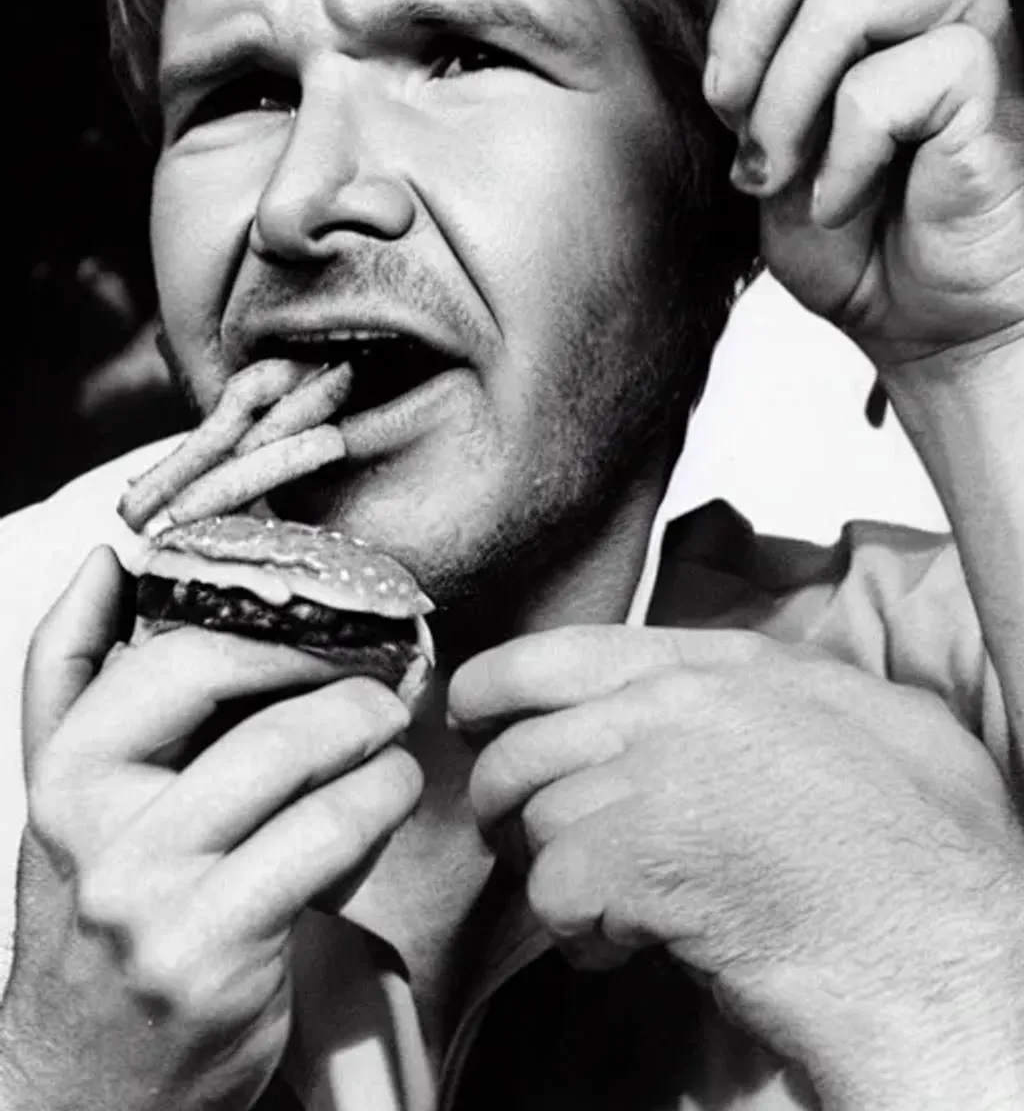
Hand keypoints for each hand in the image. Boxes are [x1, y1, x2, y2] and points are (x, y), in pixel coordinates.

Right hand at [0, 548, 421, 1110]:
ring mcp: (154, 897)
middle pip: (225, 683)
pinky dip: (378, 798)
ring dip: (367, 727)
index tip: (318, 613)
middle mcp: (98, 831)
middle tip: (378, 665)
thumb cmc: (96, 918)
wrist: (84, 1086)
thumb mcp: (65, 797)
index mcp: (65, 775)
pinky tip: (388, 793)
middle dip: (323, 661)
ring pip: (288, 754)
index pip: (161, 652)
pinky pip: (327, 836)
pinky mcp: (217, 953)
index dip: (255, 621)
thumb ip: (72, 676)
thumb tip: (109, 563)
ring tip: (391, 728)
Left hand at [449, 626, 1023, 1109]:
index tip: (474, 717)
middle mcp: (674, 703)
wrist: (940, 937)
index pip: (561, 653)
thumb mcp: (869, 714)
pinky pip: (553, 891)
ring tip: (602, 910)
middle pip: (524, 743)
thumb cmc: (919, 840)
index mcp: (725, 663)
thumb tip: (734, 686)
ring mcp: (650, 775)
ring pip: (535, 820)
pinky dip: (575, 931)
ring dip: (551, 875)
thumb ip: (784, 686)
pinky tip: (621, 947)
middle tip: (521, 841)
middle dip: (505, 800)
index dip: (497, 687)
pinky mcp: (633, 860)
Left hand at [689, 0, 1023, 369]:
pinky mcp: (986, 78)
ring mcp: (964, 16)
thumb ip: (746, 35)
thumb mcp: (764, 114)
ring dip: (785, 110)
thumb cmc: (848, 212)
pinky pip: (880, 89)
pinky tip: (845, 197)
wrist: (915, 306)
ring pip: (843, 3)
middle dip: (743, 37)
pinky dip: (841, 163)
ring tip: (784, 171)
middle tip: (736, 117)